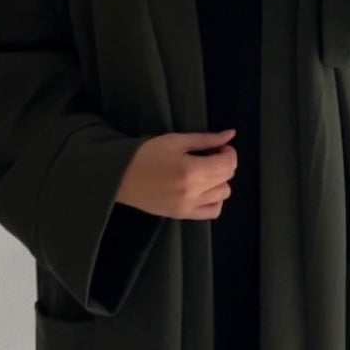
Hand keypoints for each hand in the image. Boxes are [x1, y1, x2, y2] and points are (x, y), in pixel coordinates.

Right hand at [116, 130, 237, 219]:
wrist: (119, 177)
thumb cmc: (145, 154)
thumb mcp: (175, 141)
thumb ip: (205, 139)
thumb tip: (230, 134)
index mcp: (192, 170)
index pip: (228, 163)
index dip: (229, 152)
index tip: (218, 147)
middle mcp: (194, 191)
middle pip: (227, 178)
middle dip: (224, 164)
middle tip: (210, 157)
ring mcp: (189, 206)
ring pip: (223, 195)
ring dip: (220, 182)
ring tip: (205, 173)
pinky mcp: (182, 215)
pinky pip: (212, 212)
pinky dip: (214, 200)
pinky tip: (204, 190)